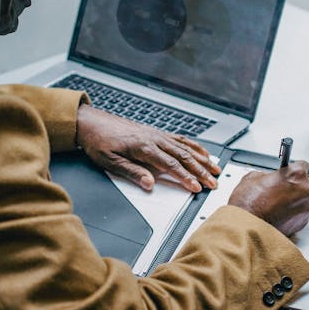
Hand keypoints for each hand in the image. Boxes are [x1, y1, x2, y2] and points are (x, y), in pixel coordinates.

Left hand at [75, 105, 220, 191]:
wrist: (92, 123)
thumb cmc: (99, 141)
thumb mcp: (110, 162)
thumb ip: (132, 172)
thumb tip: (149, 183)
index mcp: (144, 147)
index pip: (170, 165)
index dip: (185, 177)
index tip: (196, 187)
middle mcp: (154, 139)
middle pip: (183, 156)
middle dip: (201, 170)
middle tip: (214, 182)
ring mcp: (157, 134)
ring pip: (185, 147)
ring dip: (202, 158)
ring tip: (216, 168)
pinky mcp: (156, 133)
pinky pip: (180, 139)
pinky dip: (194, 146)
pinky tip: (202, 152)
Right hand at [228, 161, 308, 235]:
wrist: (247, 227)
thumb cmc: (249, 203)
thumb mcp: (253, 177)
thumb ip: (268, 175)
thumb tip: (271, 178)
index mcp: (295, 174)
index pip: (305, 165)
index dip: (296, 169)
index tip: (291, 172)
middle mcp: (305, 190)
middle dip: (303, 184)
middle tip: (290, 187)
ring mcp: (306, 207)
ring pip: (308, 200)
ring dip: (298, 200)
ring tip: (279, 204)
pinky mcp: (303, 222)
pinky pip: (302, 214)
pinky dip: (294, 214)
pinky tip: (280, 214)